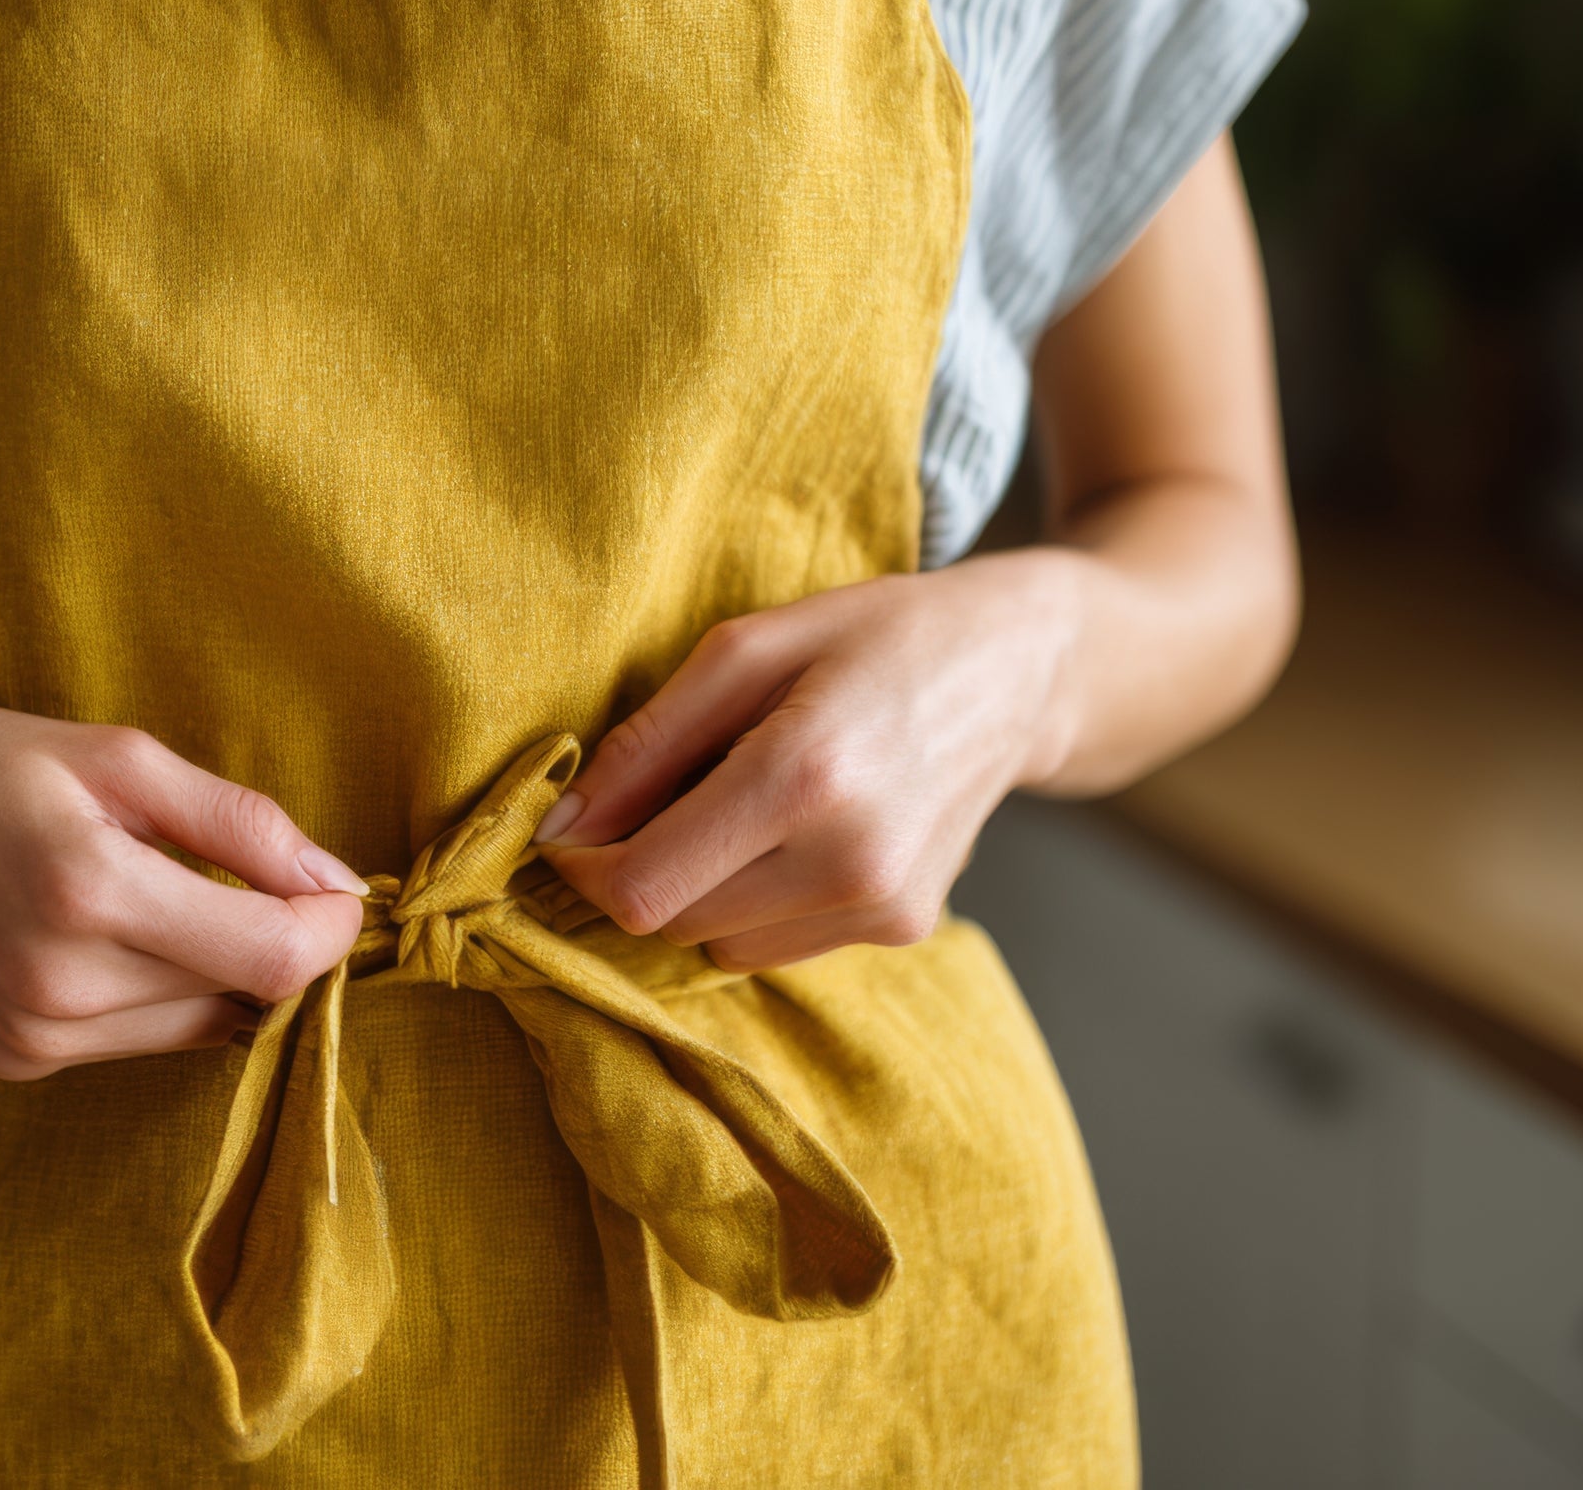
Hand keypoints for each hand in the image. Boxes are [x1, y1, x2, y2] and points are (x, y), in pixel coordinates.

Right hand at [0, 695, 368, 1080]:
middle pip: (241, 995)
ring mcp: (30, 1036)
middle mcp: (57, 984)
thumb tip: (336, 883)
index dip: (328, 927)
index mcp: (87, 890)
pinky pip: (134, 1040)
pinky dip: (152, 993)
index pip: (269, 956)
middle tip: (255, 876)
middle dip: (273, 940)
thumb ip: (237, 824)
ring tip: (165, 895)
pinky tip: (106, 933)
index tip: (339, 889)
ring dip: (215, 972)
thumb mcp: (114, 754)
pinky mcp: (12, 1060)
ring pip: (197, 1029)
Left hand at [538, 553, 1088, 972]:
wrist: (1019, 671)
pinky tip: (796, 831)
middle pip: (674, 919)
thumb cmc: (875, 636)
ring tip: (744, 803)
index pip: (645, 885)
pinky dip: (755, 902)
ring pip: (719, 944)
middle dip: (642, 867)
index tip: (569, 829)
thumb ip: (646, 740)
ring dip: (700, 888)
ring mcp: (883, 906)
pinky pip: (776, 947)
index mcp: (803, 774)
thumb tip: (562, 822)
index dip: (583, 867)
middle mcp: (850, 859)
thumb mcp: (748, 646)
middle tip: (665, 793)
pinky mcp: (902, 927)